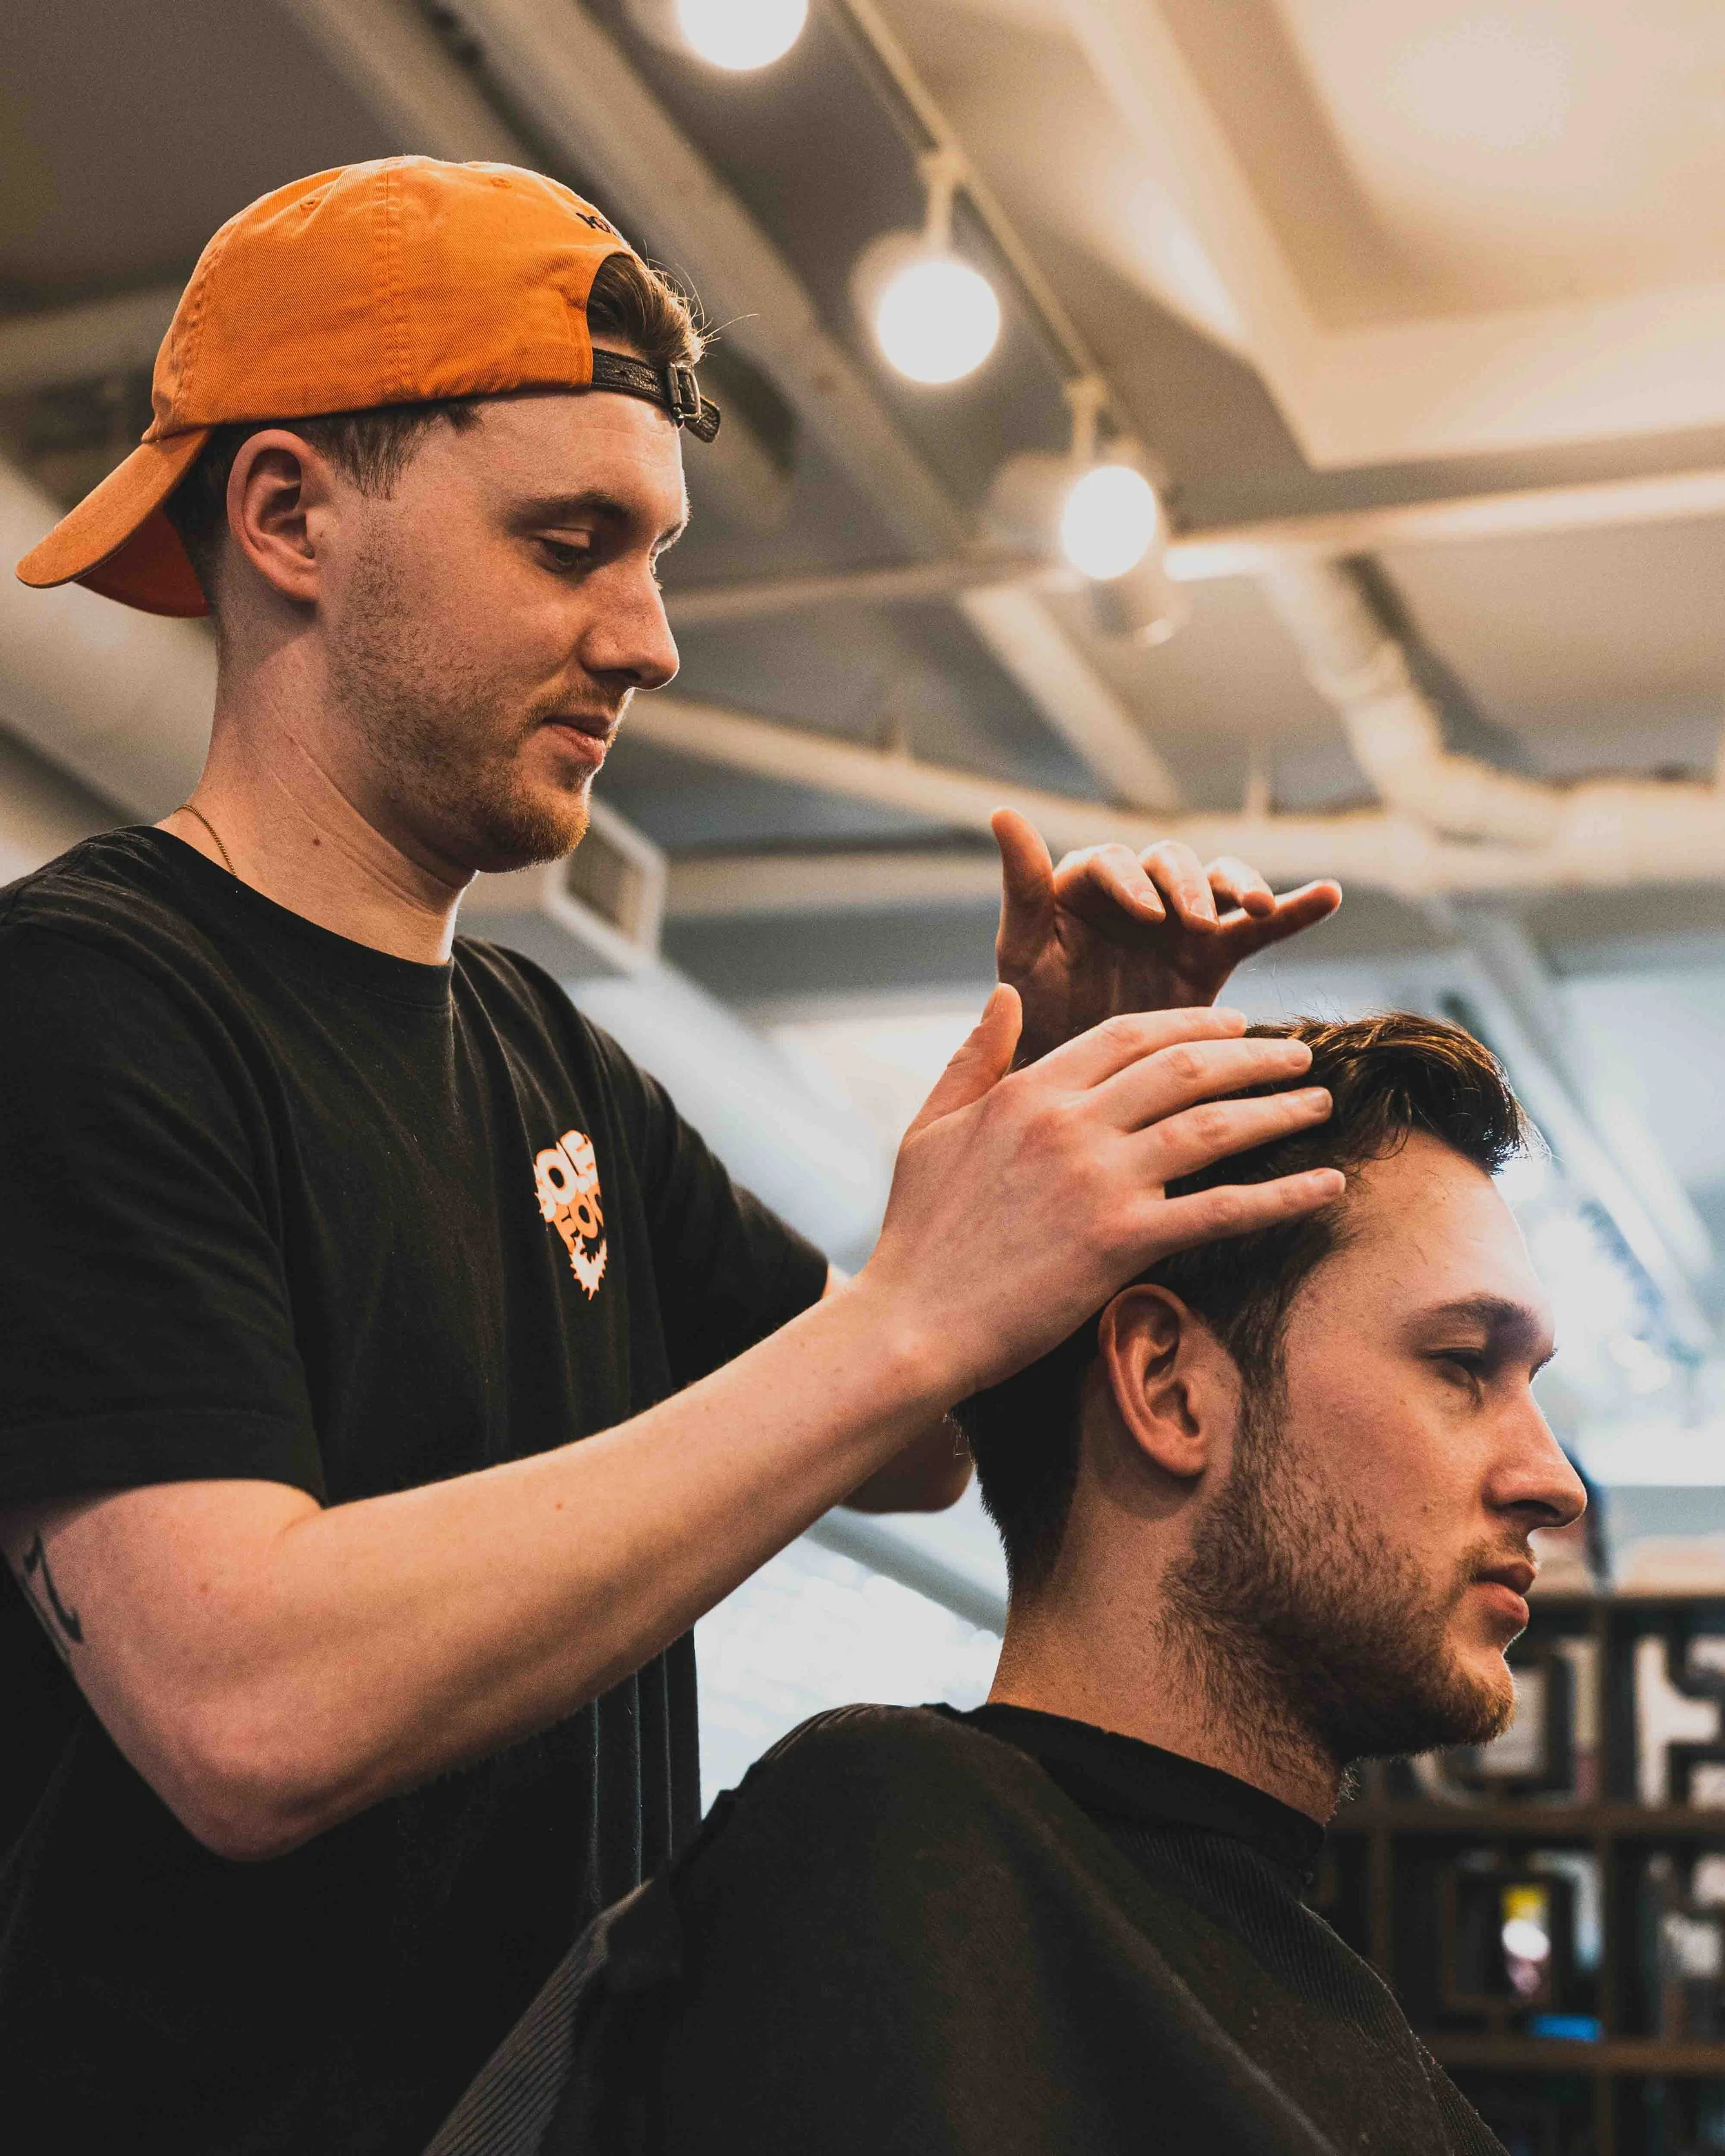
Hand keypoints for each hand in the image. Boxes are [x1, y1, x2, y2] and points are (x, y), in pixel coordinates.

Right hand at [858, 989, 1341, 1401]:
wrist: (912, 1322)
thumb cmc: (918, 1233)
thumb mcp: (930, 1128)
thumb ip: (975, 1056)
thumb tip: (1007, 995)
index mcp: (1028, 1091)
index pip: (1128, 1036)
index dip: (1192, 1025)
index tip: (1236, 1027)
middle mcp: (1071, 1124)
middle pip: (1184, 1068)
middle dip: (1253, 1056)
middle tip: (1298, 1057)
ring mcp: (1100, 1181)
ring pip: (1212, 1126)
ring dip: (1276, 1110)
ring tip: (1319, 1103)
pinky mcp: (1122, 1243)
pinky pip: (1221, 1210)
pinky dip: (1282, 1195)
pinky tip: (1326, 1186)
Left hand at [992, 809, 1341, 1064]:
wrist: (1078, 1082)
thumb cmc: (1036, 1014)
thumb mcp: (1023, 952)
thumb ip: (1022, 885)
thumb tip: (1002, 809)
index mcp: (1085, 885)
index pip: (1112, 864)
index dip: (1131, 884)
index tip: (1145, 915)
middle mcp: (1137, 891)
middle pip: (1170, 864)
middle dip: (1186, 887)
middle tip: (1195, 921)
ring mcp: (1180, 920)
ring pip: (1216, 882)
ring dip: (1239, 886)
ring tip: (1256, 906)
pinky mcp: (1216, 952)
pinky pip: (1259, 926)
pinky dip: (1295, 908)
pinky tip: (1329, 895)